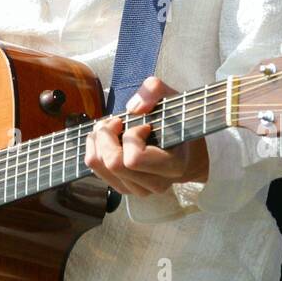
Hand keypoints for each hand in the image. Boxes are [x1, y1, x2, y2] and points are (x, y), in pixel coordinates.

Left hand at [83, 76, 208, 196]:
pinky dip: (95, 149)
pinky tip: (107, 138)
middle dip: (106, 135)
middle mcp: (155, 184)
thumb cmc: (177, 123)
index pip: (134, 159)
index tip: (143, 125)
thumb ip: (154, 90)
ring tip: (110, 127)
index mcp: (172, 166)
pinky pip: (96, 169)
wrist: (185, 150)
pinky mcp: (123, 187)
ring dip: (98, 141)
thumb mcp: (172, 98)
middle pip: (113, 164)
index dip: (131, 136)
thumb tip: (133, 108)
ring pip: (100, 167)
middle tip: (116, 121)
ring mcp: (138, 189)